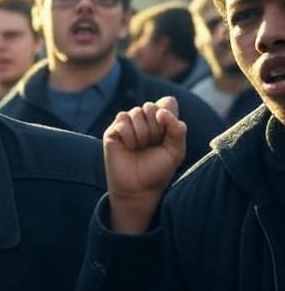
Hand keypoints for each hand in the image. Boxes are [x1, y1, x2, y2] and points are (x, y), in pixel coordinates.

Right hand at [103, 97, 186, 233]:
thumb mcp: (176, 150)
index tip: (167, 136)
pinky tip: (128, 148)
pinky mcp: (113, 130)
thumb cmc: (158, 170)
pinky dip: (129, 137)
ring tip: (139, 149)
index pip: (167, 102)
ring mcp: (128, 123)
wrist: (138, 188)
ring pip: (136, 113)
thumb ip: (177, 129)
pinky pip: (123, 120)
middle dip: (155, 129)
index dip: (168, 116)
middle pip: (152, 106)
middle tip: (152, 145)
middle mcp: (144, 119)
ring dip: (142, 135)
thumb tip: (160, 111)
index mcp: (162, 120)